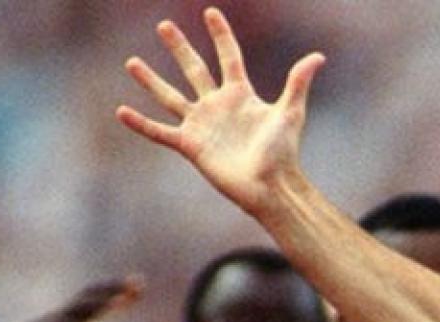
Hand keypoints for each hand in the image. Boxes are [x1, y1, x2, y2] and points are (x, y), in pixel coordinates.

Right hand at [0, 278, 139, 321]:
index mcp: (69, 321)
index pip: (96, 302)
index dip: (116, 293)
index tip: (140, 284)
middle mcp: (60, 317)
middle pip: (89, 299)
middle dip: (111, 290)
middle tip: (136, 283)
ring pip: (76, 311)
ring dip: (97, 303)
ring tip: (119, 298)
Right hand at [117, 7, 325, 216]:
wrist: (270, 186)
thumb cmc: (283, 152)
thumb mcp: (290, 113)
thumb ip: (298, 82)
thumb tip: (318, 56)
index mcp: (240, 94)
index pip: (228, 57)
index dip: (220, 35)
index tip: (210, 12)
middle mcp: (218, 106)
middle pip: (195, 70)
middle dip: (180, 47)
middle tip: (164, 25)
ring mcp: (202, 124)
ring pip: (171, 96)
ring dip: (151, 80)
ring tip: (132, 62)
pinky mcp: (190, 145)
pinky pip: (160, 132)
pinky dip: (141, 123)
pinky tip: (121, 111)